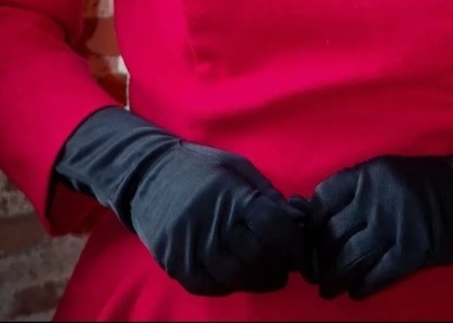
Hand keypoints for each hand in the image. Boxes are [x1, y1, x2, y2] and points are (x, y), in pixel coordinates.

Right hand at [55, 108, 308, 295]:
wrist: (146, 174)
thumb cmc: (198, 166)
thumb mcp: (236, 166)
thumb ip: (266, 193)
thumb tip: (296, 220)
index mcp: (229, 195)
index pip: (273, 229)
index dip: (296, 244)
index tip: (306, 252)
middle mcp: (210, 225)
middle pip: (259, 257)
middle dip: (282, 263)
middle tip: (291, 261)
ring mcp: (191, 249)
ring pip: (238, 277)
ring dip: (261, 278)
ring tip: (271, 270)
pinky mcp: (177, 266)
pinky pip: (214, 286)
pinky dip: (234, 284)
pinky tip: (242, 273)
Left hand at [304, 151, 452, 299]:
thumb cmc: (433, 184)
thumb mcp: (392, 173)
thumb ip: (360, 190)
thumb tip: (323, 216)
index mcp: (370, 173)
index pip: (325, 197)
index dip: (313, 223)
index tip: (310, 238)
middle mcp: (377, 196)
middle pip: (334, 232)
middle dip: (319, 257)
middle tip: (314, 272)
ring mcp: (395, 225)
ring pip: (350, 258)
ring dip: (335, 278)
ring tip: (328, 289)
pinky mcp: (413, 252)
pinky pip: (377, 275)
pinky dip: (363, 287)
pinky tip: (357, 292)